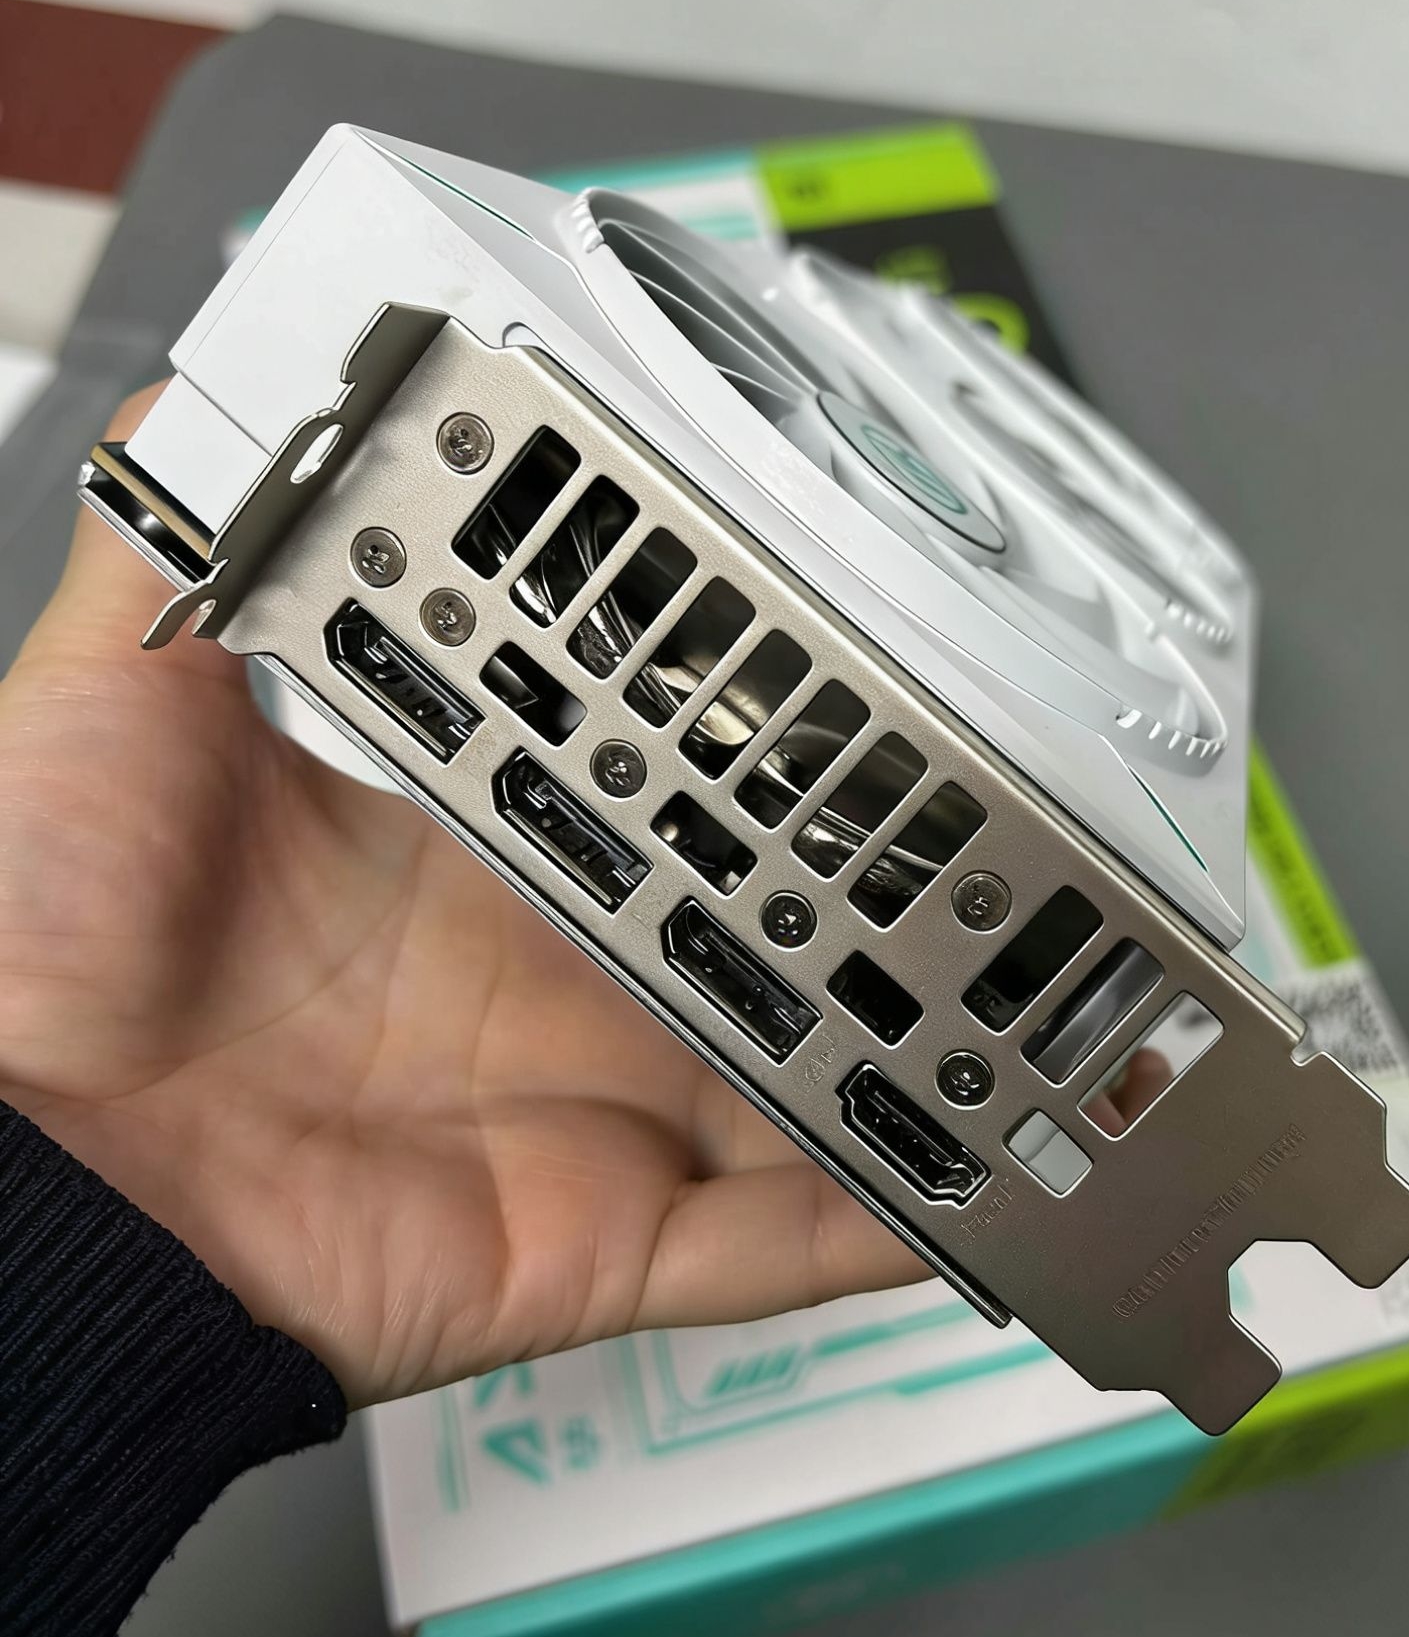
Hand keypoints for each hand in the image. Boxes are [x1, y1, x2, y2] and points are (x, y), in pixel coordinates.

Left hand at [0, 395, 930, 1403]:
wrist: (19, 1172)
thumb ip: (185, 536)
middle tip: (1030, 822)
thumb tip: (219, 386)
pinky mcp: (604, 1242)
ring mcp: (594, 1114)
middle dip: (893, 884)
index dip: (761, 719)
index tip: (864, 655)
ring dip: (942, 1047)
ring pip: (815, 1083)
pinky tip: (1005, 1176)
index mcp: (473, 846)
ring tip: (1075, 998)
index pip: (658, 769)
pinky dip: (892, 1227)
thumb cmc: (45, 938)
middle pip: (768, 925)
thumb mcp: (111, 694)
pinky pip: (779, 1249)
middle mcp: (554, 976)